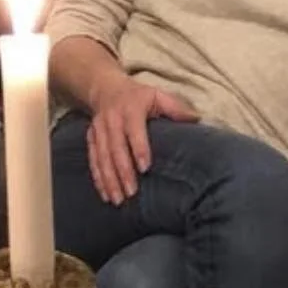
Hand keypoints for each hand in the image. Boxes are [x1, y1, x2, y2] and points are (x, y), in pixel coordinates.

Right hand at [86, 79, 196, 205]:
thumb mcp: (157, 95)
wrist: (105, 88)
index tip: (145, 168)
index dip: (138, 148)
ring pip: (102, 156)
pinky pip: (93, 159)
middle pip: (115, 147)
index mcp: (130, 109)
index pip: (133, 130)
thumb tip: (196, 120)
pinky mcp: (91, 138)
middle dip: (122, 171)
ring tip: (117, 199)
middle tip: (131, 193)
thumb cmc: (138, 96)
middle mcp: (112, 119)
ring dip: (108, 179)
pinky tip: (104, 194)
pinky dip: (98, 178)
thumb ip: (175, 107)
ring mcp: (99, 130)